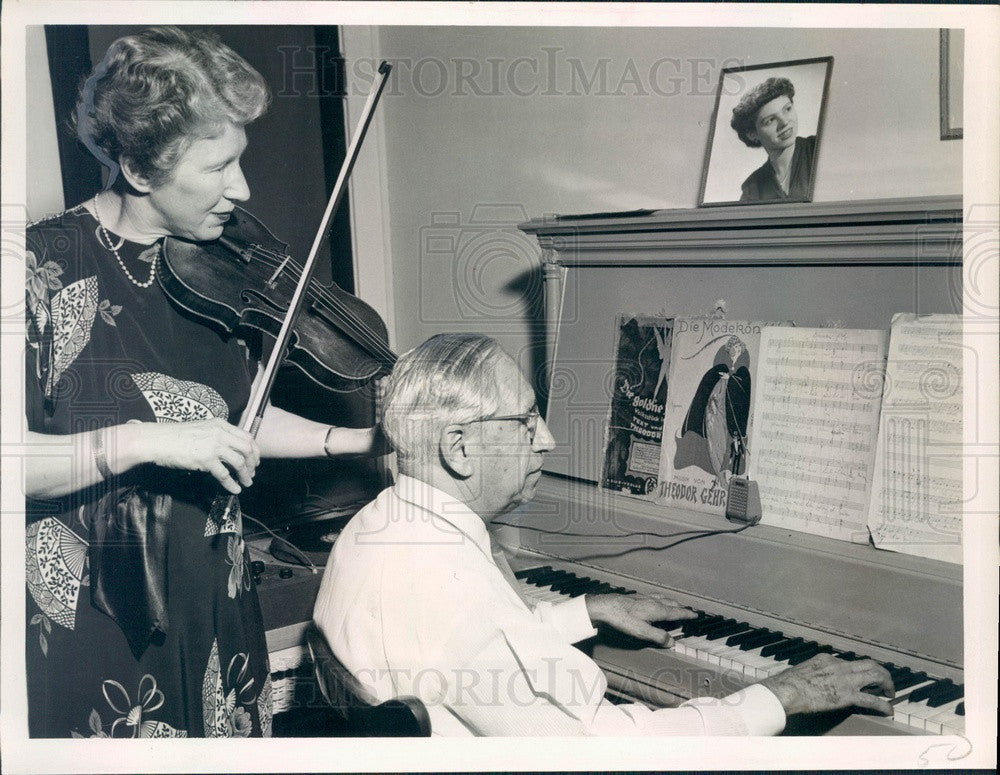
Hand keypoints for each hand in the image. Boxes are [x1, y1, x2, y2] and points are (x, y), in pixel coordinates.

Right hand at [124, 419, 259, 494]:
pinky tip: (235, 489)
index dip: (254, 450)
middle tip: (252, 473)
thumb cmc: (175, 436)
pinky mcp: (206, 459)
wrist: (157, 440)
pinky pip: (225, 474)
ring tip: (246, 483)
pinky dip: (232, 484)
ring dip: (245, 475)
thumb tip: (230, 449)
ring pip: (239, 462)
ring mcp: (214, 445)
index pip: (247, 436)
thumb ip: (217, 435)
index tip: (254, 460)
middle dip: (253, 463)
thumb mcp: (202, 429)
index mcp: (221, 424)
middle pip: (247, 449)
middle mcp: (220, 433)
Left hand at [585, 593, 697, 645]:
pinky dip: (660, 598)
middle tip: (688, 610)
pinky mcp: (635, 597)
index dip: (686, 614)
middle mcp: (652, 601)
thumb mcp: (642, 632)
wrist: (605, 606)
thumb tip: (672, 642)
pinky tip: (654, 599)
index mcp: (657, 609)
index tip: (696, 614)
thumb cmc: (622, 619)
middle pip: (671, 603)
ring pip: (662, 598)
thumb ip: (658, 637)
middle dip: (680, 607)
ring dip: (671, 601)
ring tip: (674, 604)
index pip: (676, 612)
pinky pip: (653, 596)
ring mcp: (643, 598)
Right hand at [760, 653, 894, 716]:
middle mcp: (840, 666)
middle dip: (881, 673)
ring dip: (887, 684)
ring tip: (890, 693)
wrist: (788, 689)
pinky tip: (888, 710)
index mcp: (828, 659)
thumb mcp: (804, 670)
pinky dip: (883, 705)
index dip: (860, 671)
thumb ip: (815, 672)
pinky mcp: (848, 695)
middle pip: (869, 664)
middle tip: (885, 683)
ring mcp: (845, 680)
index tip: (863, 679)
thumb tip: (814, 679)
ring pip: (875, 676)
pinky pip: (871, 699)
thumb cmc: (790, 682)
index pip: (851, 663)